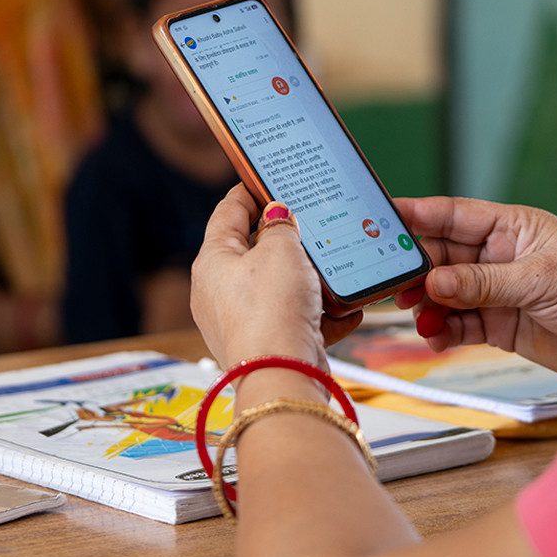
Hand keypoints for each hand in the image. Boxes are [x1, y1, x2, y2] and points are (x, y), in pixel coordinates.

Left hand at [192, 185, 362, 370]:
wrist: (283, 377)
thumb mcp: (281, 250)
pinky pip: (296, 320)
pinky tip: (344, 310)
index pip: (227, 212)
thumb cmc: (271, 312)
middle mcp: (220, 292)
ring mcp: (243, 321)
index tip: (268, 178)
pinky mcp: (267, 345)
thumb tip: (277, 216)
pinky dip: (320, 314)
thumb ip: (281, 226)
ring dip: (311, 281)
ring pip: (281, 288)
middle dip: (290, 242)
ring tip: (335, 273)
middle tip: (313, 225)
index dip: (250, 191)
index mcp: (212, 261)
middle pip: (256, 252)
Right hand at [393, 196, 556, 386]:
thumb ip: (483, 283)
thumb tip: (433, 282)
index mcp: (514, 227)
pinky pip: (461, 325)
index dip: (415, 215)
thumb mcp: (541, 281)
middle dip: (414, 267)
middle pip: (443, 256)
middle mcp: (502, 256)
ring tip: (412, 314)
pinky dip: (443, 331)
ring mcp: (500, 292)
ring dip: (426, 303)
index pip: (453, 215)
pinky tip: (435, 337)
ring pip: (446, 293)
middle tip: (384, 280)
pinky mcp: (503, 326)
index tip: (379, 217)